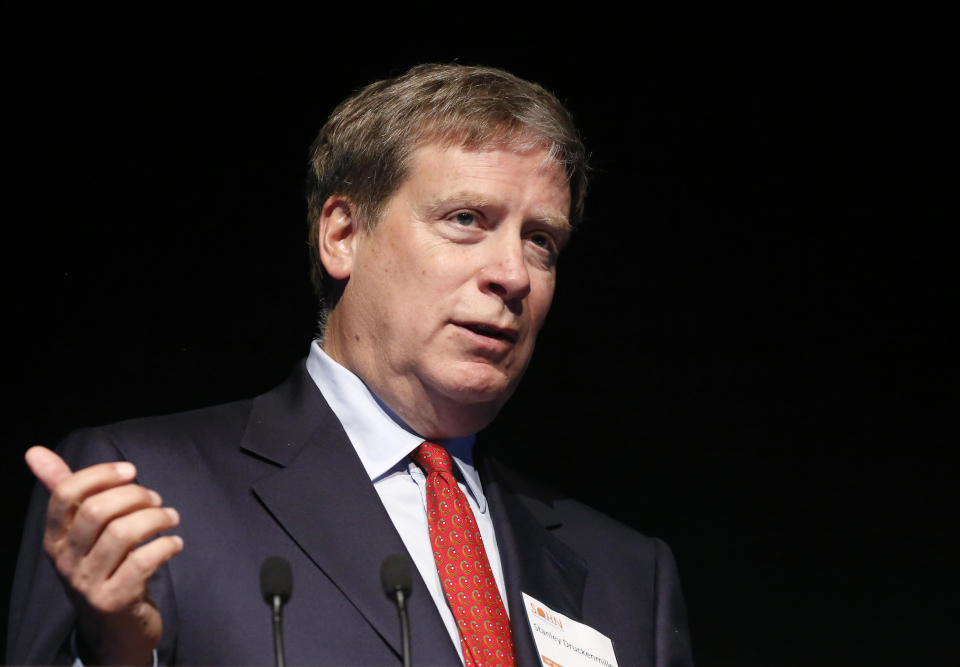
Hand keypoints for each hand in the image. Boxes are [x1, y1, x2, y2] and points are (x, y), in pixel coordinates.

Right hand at [25, 446, 183, 665]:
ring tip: (170, 518)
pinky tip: (175, 543)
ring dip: (155, 518)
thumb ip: (64, 490)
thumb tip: (35, 451)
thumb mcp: (81, 532)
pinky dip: (166, 545)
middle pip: (97, 511)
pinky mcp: (115, 600)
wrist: (115, 630)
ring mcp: (88, 583)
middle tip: (156, 499)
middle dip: (135, 496)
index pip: (64, 494)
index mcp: (54, 539)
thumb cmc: (103, 567)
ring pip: (122, 534)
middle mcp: (65, 561)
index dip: (101, 474)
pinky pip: (143, 561)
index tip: (131, 471)